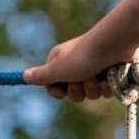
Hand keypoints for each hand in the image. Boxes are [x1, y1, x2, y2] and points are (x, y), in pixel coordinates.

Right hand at [23, 35, 138, 102]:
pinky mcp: (109, 72)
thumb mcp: (58, 69)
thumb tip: (24, 76)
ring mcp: (93, 67)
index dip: (58, 92)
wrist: (114, 45)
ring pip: (90, 93)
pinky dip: (106, 87)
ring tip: (97, 77)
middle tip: (81, 80)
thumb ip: (41, 76)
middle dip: (78, 91)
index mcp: (60, 61)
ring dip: (93, 89)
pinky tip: (108, 79)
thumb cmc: (83, 57)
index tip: (62, 91)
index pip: (53, 85)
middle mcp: (76, 64)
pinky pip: (104, 90)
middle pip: (72, 92)